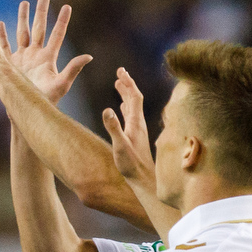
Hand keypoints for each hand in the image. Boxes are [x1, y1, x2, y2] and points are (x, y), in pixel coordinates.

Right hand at [3, 0, 91, 104]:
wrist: (25, 111)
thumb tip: (89, 56)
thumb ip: (73, 69)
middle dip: (41, 12)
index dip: (62, 21)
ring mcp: (22, 59)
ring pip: (22, 33)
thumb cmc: (44, 102)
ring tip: (24, 3)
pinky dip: (1, 35)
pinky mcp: (9, 64)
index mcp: (48, 58)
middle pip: (39, 28)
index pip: (57, 35)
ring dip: (23, 18)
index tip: (67, 6)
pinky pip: (4, 46)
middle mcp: (35, 55)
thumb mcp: (60, 85)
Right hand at [104, 67, 154, 189]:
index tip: (120, 71)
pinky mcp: (136, 137)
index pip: (134, 96)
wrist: (144, 180)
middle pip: (135, 98)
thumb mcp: (120, 146)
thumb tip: (107, 108)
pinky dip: (125, 107)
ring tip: (119, 85)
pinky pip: (131, 116)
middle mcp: (139, 124)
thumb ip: (113, 127)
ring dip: (126, 94)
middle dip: (127, 84)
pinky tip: (122, 108)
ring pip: (133, 106)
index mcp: (136, 122)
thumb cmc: (132, 165)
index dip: (128, 82)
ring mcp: (138, 130)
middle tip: (119, 72)